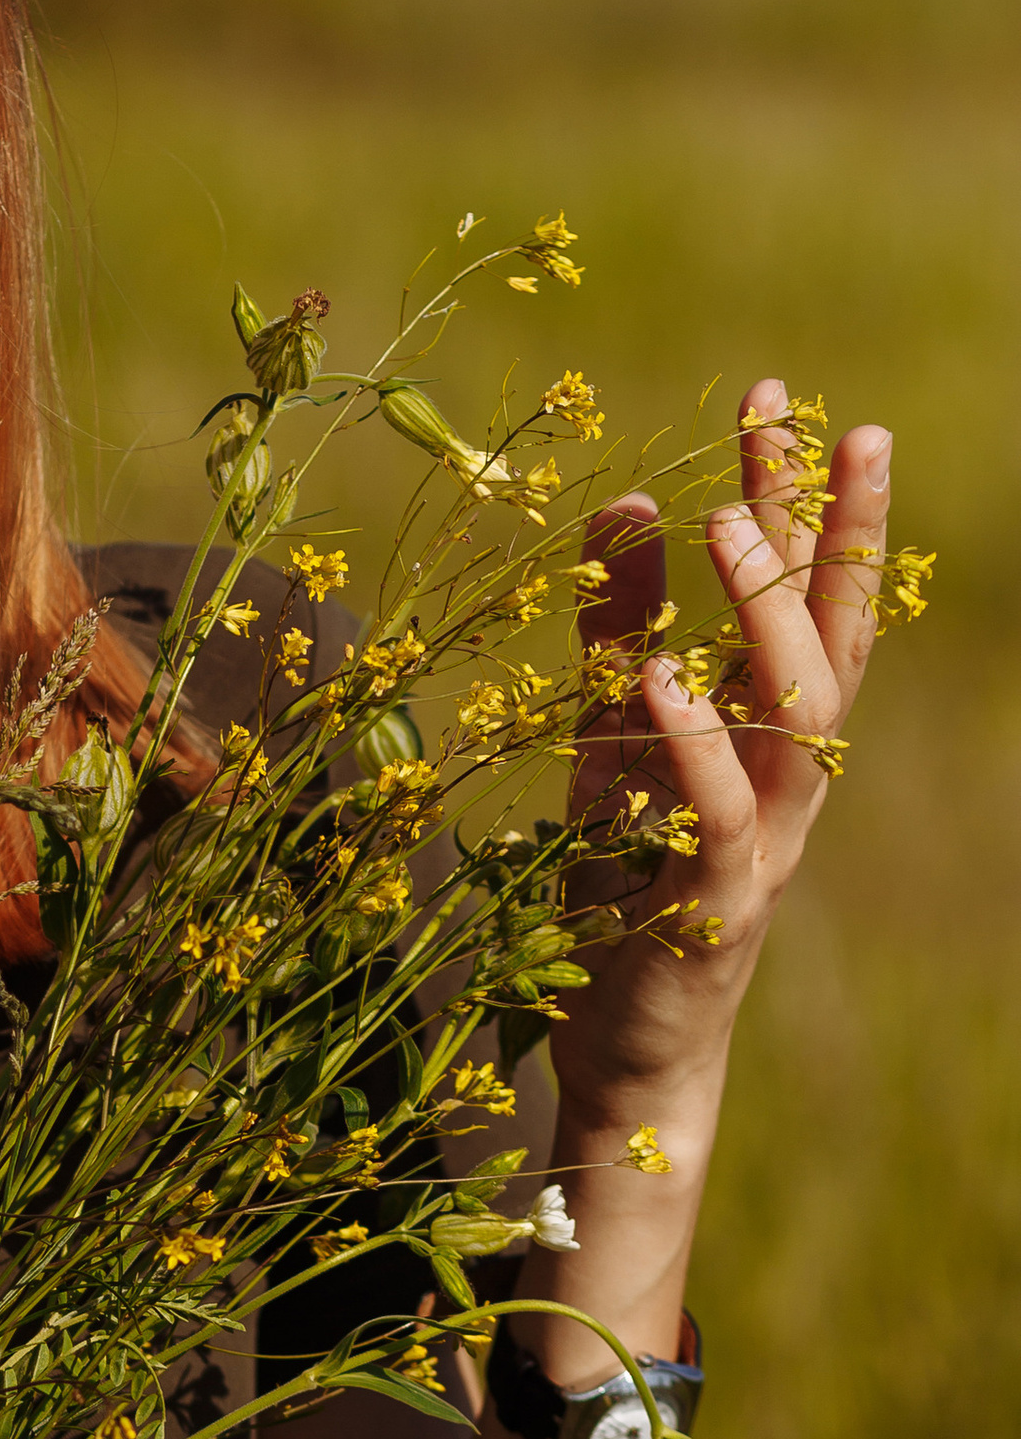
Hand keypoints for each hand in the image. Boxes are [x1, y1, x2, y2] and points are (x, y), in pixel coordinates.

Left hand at [551, 380, 892, 1130]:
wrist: (621, 1039)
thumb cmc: (622, 876)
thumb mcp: (607, 731)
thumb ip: (619, 625)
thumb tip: (627, 504)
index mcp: (769, 726)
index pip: (806, 591)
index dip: (803, 496)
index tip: (784, 399)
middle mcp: (790, 771)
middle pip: (830, 626)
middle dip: (821, 520)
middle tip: (793, 421)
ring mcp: (764, 836)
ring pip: (801, 709)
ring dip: (765, 607)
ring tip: (723, 515)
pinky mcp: (714, 900)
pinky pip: (723, 811)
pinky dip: (696, 741)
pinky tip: (662, 675)